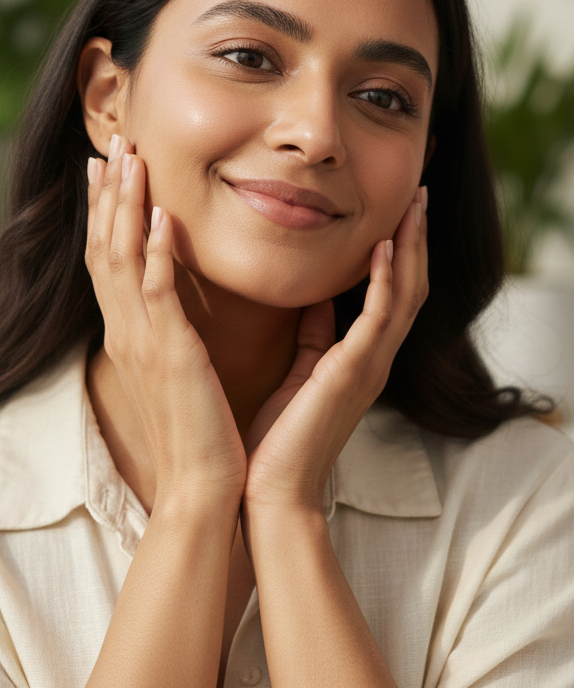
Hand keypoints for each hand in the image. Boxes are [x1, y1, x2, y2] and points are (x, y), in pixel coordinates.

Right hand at [85, 135, 246, 505]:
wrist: (200, 488)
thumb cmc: (198, 432)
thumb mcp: (182, 371)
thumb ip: (179, 331)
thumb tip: (191, 301)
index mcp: (131, 335)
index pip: (109, 261)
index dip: (106, 212)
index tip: (108, 169)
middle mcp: (125, 332)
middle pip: (104, 248)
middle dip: (107, 192)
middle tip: (111, 142)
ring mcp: (142, 342)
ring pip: (122, 260)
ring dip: (125, 206)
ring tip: (130, 158)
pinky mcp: (168, 356)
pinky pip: (157, 295)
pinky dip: (157, 253)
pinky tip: (164, 216)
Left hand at [242, 187, 428, 515]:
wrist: (270, 491)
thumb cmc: (278, 437)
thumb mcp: (298, 373)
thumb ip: (314, 337)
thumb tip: (317, 301)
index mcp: (361, 360)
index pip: (392, 296)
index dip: (400, 254)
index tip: (396, 214)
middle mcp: (374, 361)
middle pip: (410, 289)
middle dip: (415, 241)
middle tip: (416, 196)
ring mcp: (369, 369)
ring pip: (404, 297)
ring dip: (409, 249)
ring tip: (411, 207)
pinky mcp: (352, 375)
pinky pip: (377, 319)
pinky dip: (385, 280)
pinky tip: (382, 248)